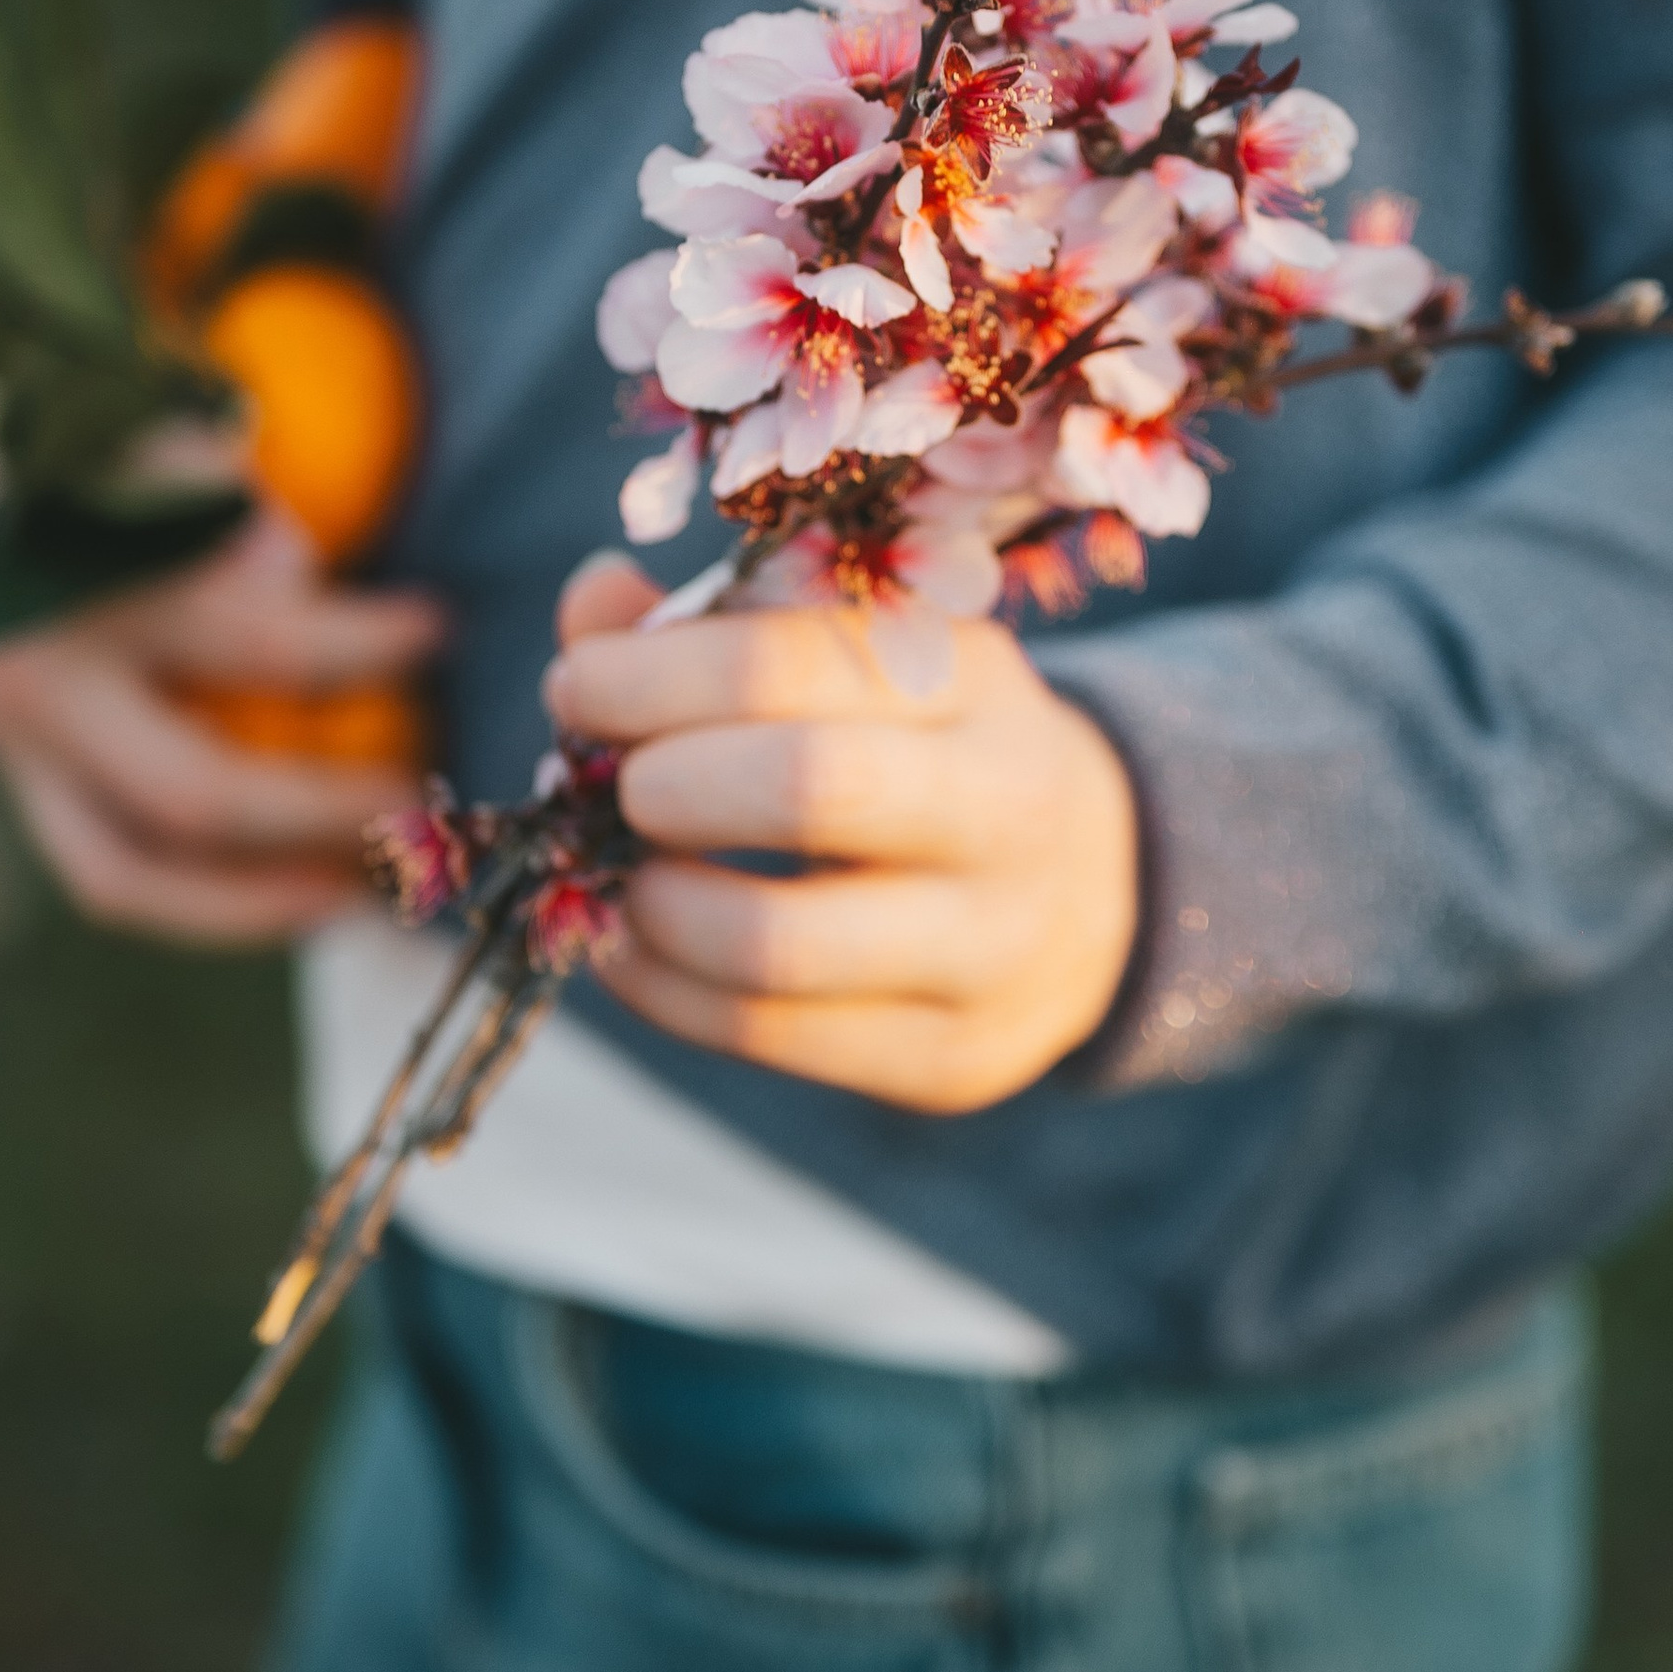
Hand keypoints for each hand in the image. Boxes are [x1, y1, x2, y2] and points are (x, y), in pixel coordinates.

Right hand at [0, 324, 442, 945]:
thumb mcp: (114, 406)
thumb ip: (199, 469)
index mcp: (71, 571)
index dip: (352, 644)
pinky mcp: (23, 780)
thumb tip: (290, 570)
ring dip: (262, 897)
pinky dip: (211, 902)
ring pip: (136, 866)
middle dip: (323, 807)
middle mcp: (39, 679)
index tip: (439, 631)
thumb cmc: (56, 420)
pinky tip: (315, 894)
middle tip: (428, 791)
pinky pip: (113, 870)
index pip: (234, 638)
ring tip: (375, 890)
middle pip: (194, 793)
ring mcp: (19, 746)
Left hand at [543, 555, 1137, 1112]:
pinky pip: (764, 1034)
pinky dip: (660, 989)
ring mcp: (988, 948)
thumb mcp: (861, 659)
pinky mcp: (949, 1058)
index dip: (650, 675)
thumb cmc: (925, 745)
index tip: (576, 686)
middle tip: (608, 783)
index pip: (786, 661)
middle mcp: (1005, 806)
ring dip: (648, 904)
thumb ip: (719, 627)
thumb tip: (590, 612)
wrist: (1095, 888)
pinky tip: (630, 945)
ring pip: (773, 944)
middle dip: (660, 784)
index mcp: (973, 677)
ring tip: (610, 873)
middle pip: (801, 787)